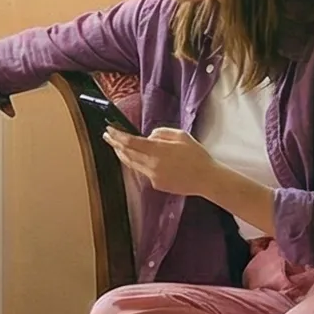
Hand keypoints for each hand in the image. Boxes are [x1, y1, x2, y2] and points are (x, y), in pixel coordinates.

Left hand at [106, 127, 225, 196]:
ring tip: (116, 146)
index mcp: (158, 150)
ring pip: (131, 164)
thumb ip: (162, 133)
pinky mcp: (156, 184)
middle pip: (127, 153)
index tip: (109, 129)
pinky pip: (143, 171)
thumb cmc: (196, 155)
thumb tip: (149, 136)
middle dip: (115, 144)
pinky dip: (138, 163)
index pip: (131, 142)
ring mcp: (152, 176)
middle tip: (107, 135)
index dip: (118, 135)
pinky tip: (138, 158)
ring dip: (122, 154)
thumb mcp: (181, 135)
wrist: (206, 178)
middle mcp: (152, 164)